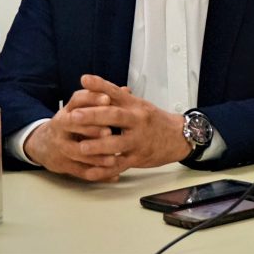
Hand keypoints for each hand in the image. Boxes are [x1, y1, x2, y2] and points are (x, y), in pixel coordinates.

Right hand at [23, 86, 123, 181]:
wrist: (45, 144)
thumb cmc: (72, 123)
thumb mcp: (82, 109)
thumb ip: (104, 101)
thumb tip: (126, 90)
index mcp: (69, 110)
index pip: (77, 99)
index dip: (92, 98)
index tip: (107, 99)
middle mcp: (61, 126)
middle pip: (72, 124)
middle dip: (90, 128)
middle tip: (109, 131)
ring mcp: (60, 146)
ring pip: (76, 151)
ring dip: (95, 156)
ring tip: (113, 158)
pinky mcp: (63, 164)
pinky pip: (80, 171)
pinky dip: (98, 173)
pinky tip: (114, 174)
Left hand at [64, 74, 191, 170]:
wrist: (179, 137)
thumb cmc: (154, 120)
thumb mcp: (138, 105)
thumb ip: (116, 97)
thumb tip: (90, 84)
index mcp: (135, 106)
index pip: (116, 93)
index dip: (100, 86)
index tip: (84, 80)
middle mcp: (138, 121)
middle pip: (115, 117)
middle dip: (94, 116)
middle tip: (74, 116)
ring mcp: (139, 140)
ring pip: (117, 144)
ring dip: (99, 146)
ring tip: (82, 147)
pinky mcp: (139, 158)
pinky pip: (120, 165)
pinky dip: (104, 171)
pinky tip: (91, 172)